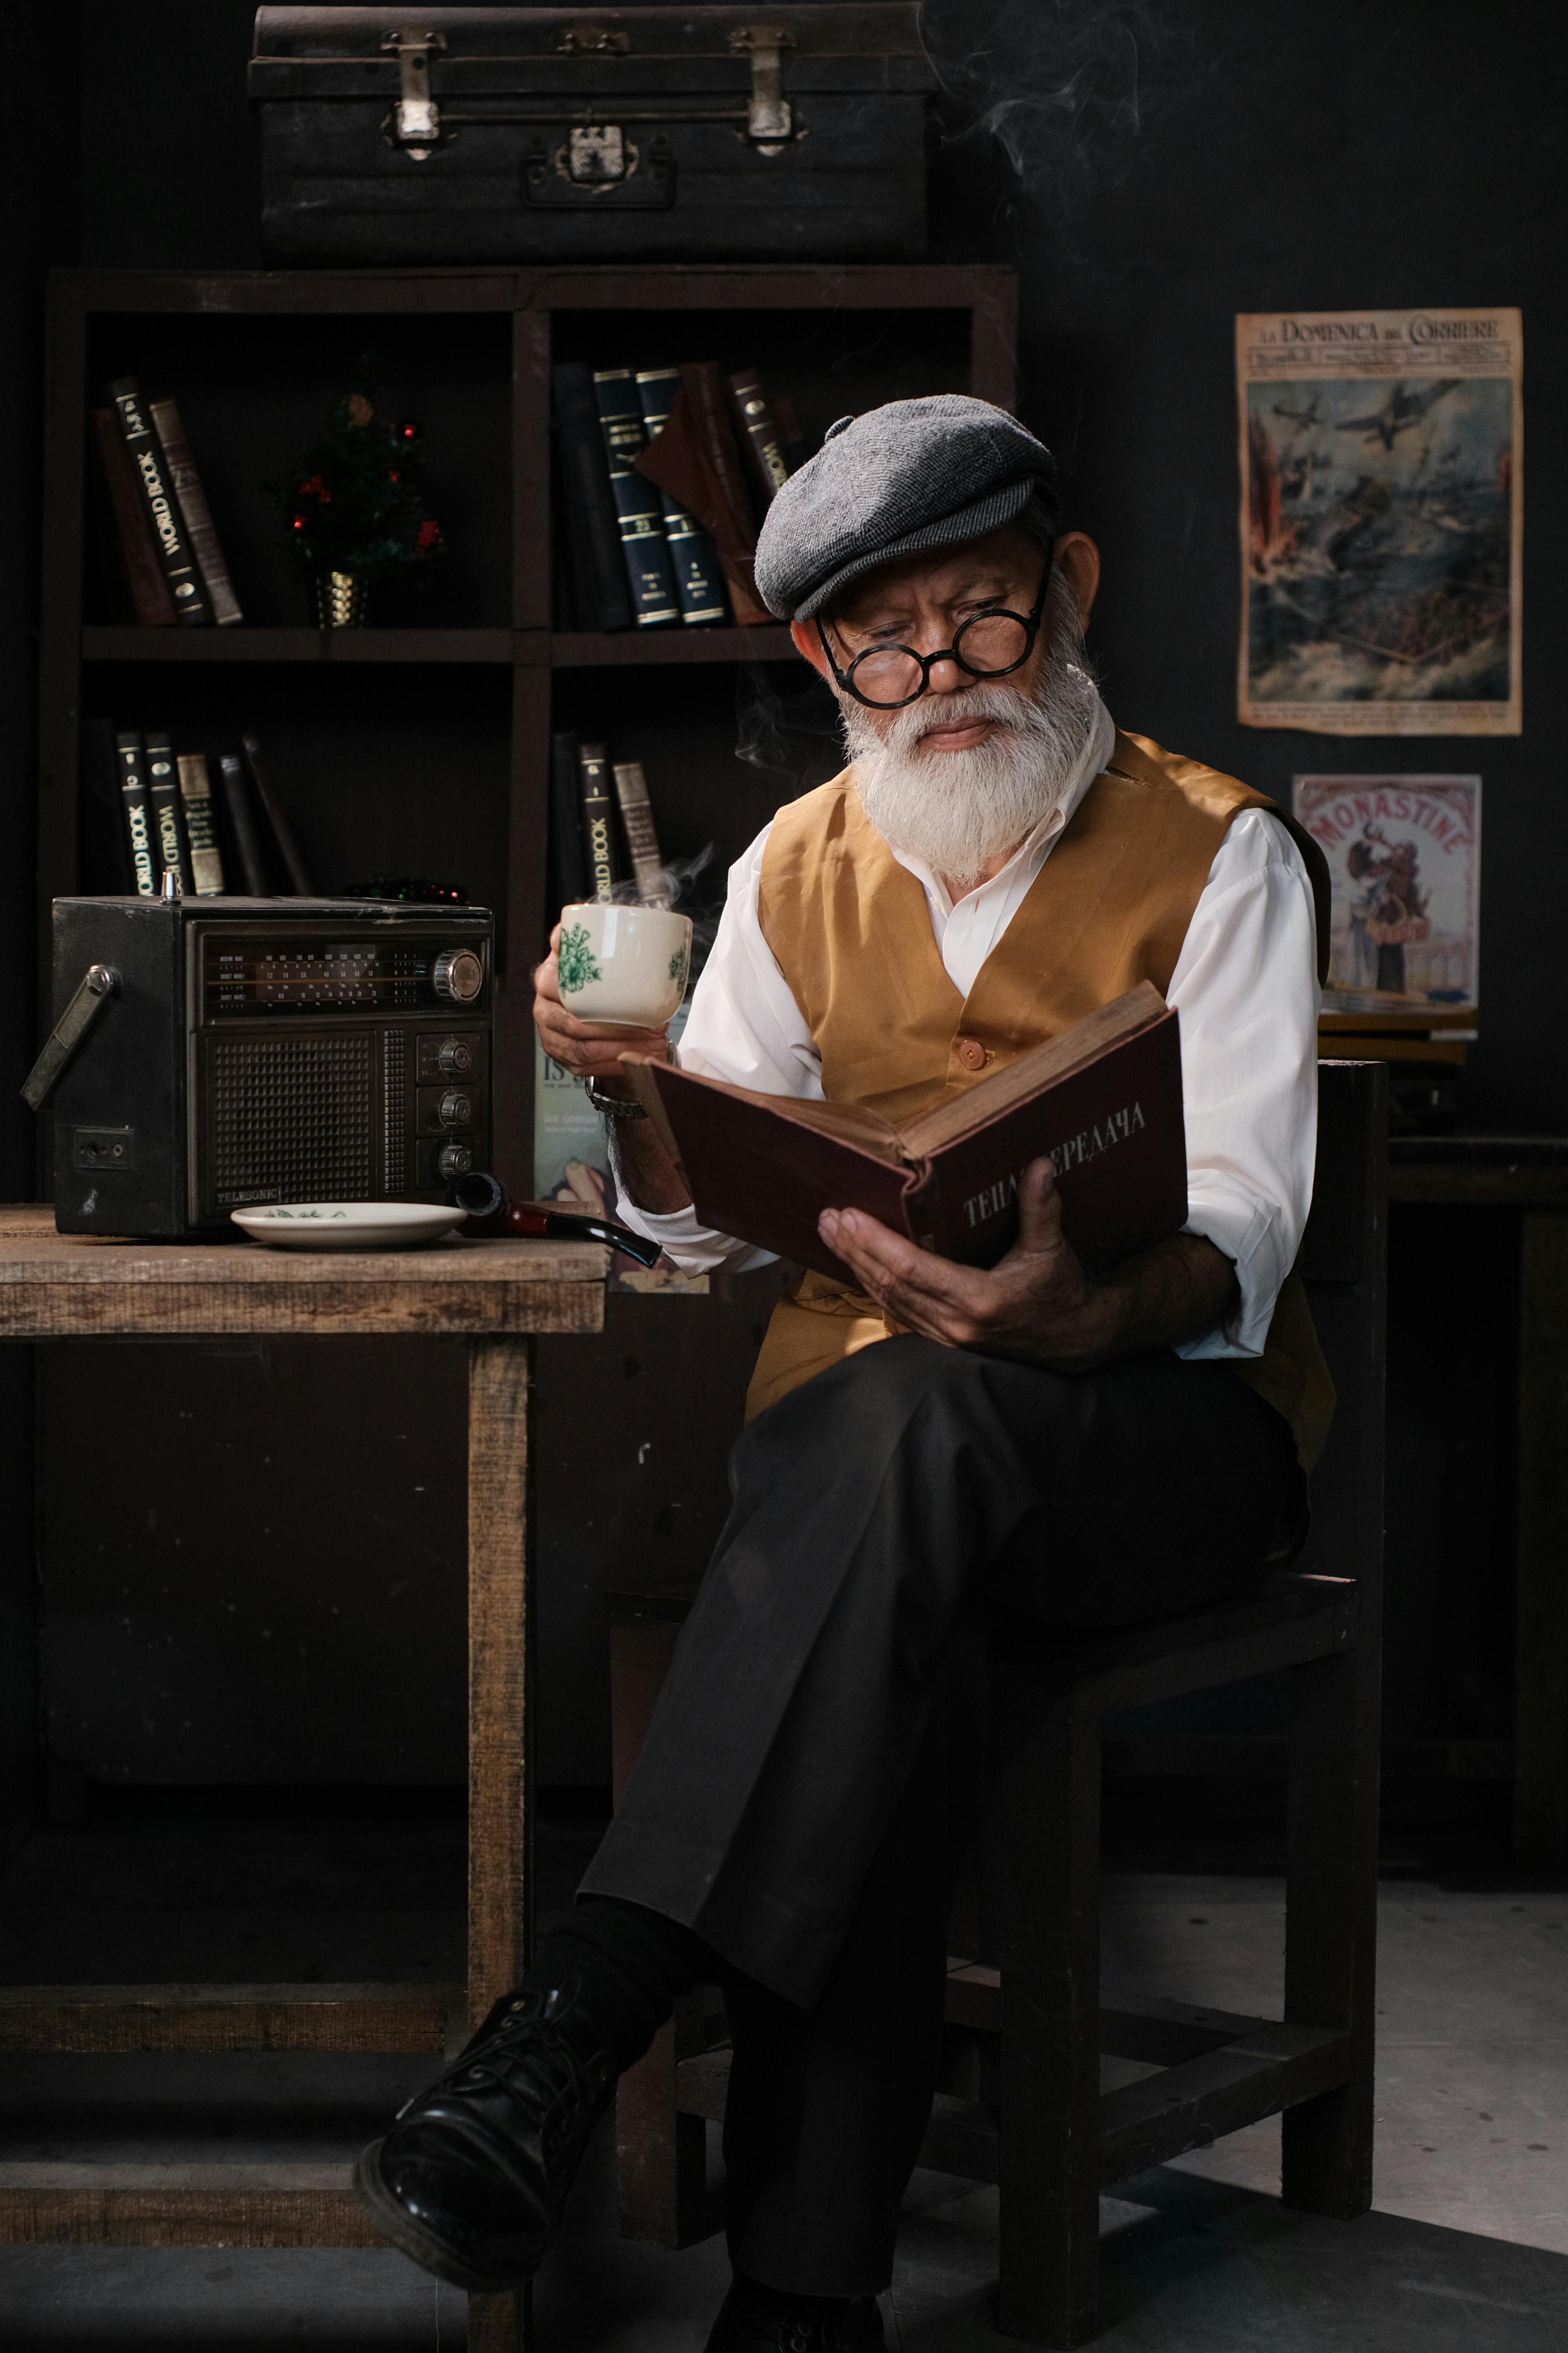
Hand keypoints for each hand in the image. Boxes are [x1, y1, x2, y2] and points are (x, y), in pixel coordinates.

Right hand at [532, 921, 672, 1085]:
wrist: (586, 1006)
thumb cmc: (591, 977)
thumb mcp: (590, 953)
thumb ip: (590, 935)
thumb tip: (605, 911)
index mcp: (549, 976)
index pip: (561, 983)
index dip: (595, 993)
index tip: (628, 995)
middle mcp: (545, 1005)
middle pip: (576, 1024)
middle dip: (620, 1030)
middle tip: (656, 1026)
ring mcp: (551, 1033)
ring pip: (584, 1049)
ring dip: (623, 1050)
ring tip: (654, 1044)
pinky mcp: (561, 1055)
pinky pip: (586, 1066)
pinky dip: (615, 1065)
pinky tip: (638, 1059)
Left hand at [818, 1157, 1114, 1370]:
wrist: (1074, 1341)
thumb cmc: (1062, 1293)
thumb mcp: (1054, 1250)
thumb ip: (1042, 1208)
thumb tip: (1040, 1165)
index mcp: (979, 1299)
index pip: (913, 1268)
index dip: (876, 1243)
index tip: (848, 1216)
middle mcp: (955, 1323)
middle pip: (890, 1284)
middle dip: (854, 1250)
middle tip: (827, 1218)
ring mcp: (946, 1336)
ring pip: (889, 1299)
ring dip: (857, 1267)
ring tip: (831, 1235)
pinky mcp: (943, 1339)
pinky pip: (898, 1311)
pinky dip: (874, 1286)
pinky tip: (857, 1266)